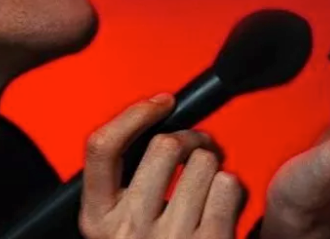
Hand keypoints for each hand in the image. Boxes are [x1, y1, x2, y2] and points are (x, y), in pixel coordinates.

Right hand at [80, 94, 247, 238]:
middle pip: (163, 146)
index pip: (101, 148)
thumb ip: (128, 186)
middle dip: (189, 139)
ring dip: (213, 165)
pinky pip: (228, 184)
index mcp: (96, 221)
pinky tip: (225, 206)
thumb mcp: (120, 229)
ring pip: (203, 162)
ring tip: (210, 185)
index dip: (134, 114)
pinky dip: (233, 188)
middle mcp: (128, 231)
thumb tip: (162, 126)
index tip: (161, 103)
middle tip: (198, 149)